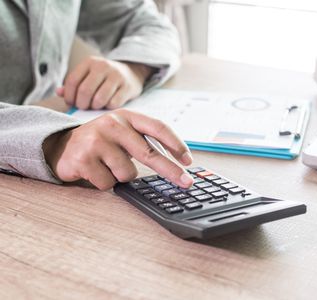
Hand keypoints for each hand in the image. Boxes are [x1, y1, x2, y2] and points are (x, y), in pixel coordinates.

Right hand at [43, 109, 193, 189]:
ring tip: (108, 165)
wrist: (64, 145)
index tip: (188, 160)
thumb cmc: (103, 141)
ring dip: (121, 176)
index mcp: (127, 116)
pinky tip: (95, 170)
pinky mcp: (83, 159)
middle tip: (185, 183)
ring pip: (128, 173)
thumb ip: (145, 141)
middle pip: (149, 153)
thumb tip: (176, 163)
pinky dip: (105, 182)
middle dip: (170, 171)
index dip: (176, 144)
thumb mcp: (123, 132)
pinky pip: (108, 183)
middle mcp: (112, 124)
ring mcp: (96, 141)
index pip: (158, 127)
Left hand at [57, 56, 154, 109]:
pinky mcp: (127, 87)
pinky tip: (108, 104)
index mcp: (89, 62)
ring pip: (99, 99)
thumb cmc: (104, 78)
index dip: (69, 96)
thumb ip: (73, 84)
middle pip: (85, 91)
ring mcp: (116, 76)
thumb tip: (59, 92)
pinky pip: (113, 104)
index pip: (72, 81)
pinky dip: (108, 108)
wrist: (131, 73)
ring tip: (96, 106)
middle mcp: (103, 66)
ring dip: (95, 107)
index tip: (71, 103)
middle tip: (84, 107)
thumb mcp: (88, 75)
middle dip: (82, 104)